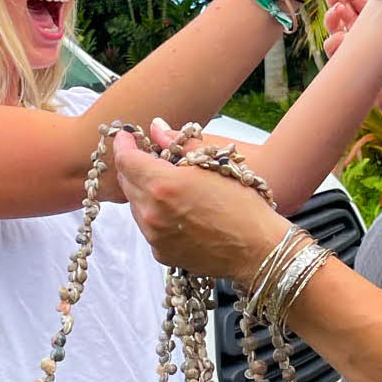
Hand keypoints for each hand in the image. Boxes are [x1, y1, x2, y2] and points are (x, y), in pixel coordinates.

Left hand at [114, 124, 284, 283]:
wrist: (258, 249)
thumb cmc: (243, 204)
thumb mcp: (214, 163)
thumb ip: (180, 143)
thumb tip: (157, 128)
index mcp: (163, 184)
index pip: (126, 160)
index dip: (124, 145)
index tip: (127, 137)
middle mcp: (152, 212)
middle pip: (126, 183)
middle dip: (133, 167)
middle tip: (148, 157)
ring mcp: (154, 236)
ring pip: (135, 206)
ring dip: (144, 192)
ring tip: (167, 186)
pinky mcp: (161, 253)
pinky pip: (148, 228)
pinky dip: (155, 215)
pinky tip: (177, 211)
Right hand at [325, 0, 381, 108]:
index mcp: (372, 16)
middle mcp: (358, 28)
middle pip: (340, 7)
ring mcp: (349, 44)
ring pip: (332, 26)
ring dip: (331, 16)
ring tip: (336, 10)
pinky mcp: (344, 61)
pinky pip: (333, 50)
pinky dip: (333, 42)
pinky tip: (339, 37)